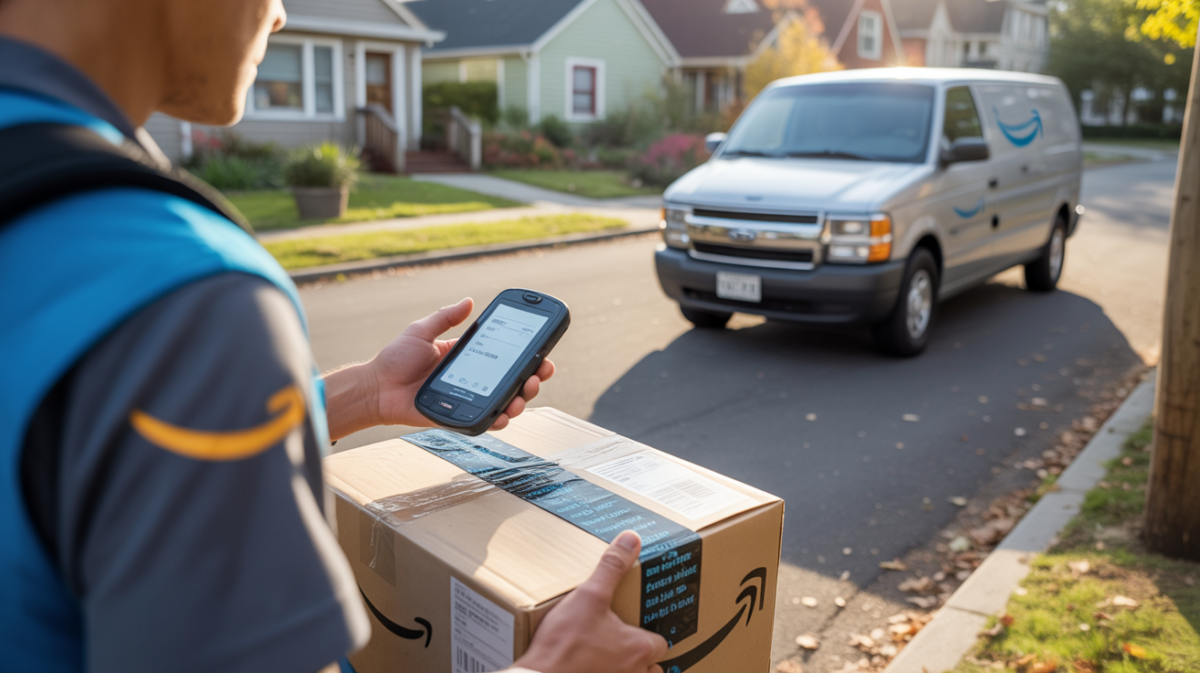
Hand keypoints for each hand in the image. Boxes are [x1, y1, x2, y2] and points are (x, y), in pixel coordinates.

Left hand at [322, 298, 554, 439]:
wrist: (376, 387)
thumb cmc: (395, 360)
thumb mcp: (422, 331)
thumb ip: (445, 317)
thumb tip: (469, 301)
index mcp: (467, 357)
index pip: (504, 356)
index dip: (527, 355)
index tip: (542, 350)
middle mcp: (473, 379)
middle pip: (512, 381)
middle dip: (533, 378)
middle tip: (541, 372)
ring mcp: (469, 399)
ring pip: (505, 402)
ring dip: (522, 398)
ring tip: (526, 391)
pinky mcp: (459, 417)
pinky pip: (484, 421)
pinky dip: (499, 419)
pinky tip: (506, 413)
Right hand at [513, 532, 667, 672]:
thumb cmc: (564, 644)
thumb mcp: (588, 596)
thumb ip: (612, 567)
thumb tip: (630, 539)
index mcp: (638, 648)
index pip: (660, 644)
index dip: (649, 634)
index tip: (634, 627)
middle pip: (653, 668)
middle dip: (642, 659)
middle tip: (622, 644)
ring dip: (627, 671)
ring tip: (607, 659)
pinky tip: (590, 669)